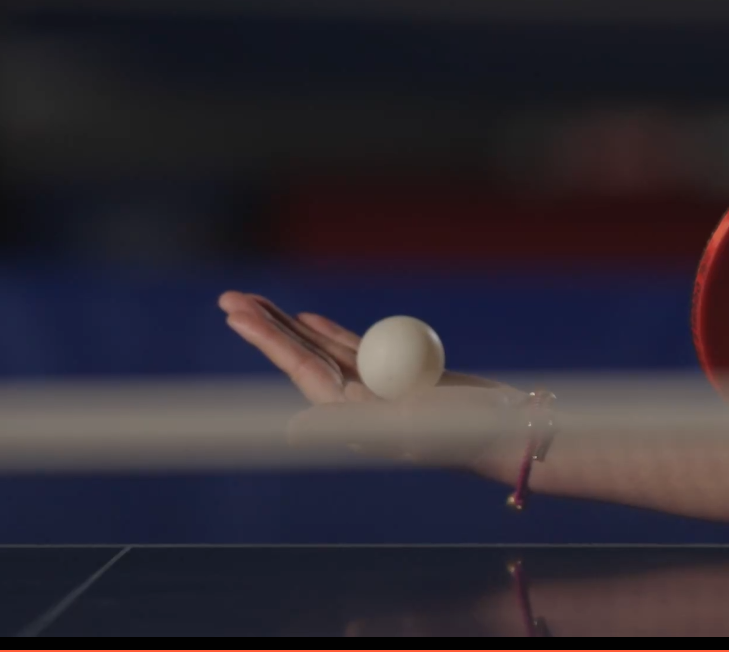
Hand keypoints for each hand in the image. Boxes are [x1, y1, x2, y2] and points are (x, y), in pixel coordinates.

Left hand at [217, 289, 521, 466]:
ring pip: (319, 346)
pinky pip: (349, 347)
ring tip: (254, 302)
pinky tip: (305, 318)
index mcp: (349, 410)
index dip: (265, 337)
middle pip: (298, 352)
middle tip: (227, 296)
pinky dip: (324, 330)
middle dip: (263, 324)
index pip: (298, 363)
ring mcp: (372, 386)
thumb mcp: (405, 426)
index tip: (236, 312)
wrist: (501, 431)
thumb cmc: (458, 432)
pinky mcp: (394, 376)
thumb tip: (290, 428)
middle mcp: (353, 398)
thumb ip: (346, 425)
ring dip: (287, 323)